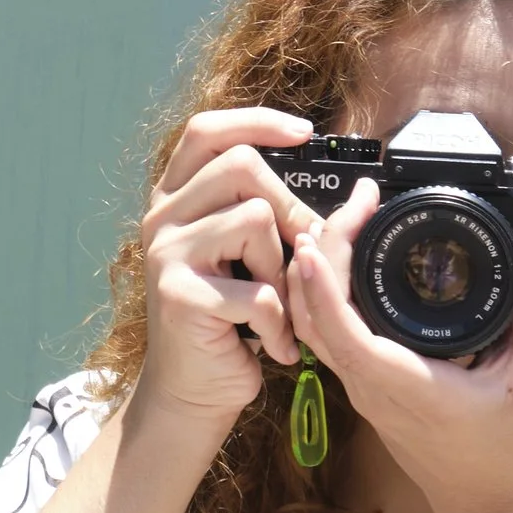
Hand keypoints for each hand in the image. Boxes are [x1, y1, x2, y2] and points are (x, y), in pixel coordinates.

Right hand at [133, 107, 315, 438]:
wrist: (192, 391)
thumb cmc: (228, 322)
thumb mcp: (247, 258)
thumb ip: (271, 215)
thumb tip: (352, 194)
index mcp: (174, 199)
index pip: (207, 131)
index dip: (257, 121)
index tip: (305, 132)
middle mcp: (160, 217)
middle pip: (240, 166)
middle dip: (286, 207)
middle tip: (297, 255)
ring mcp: (165, 254)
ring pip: (254, 221)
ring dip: (282, 270)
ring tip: (275, 308)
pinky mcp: (179, 296)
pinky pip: (258, 289)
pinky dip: (279, 325)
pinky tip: (272, 345)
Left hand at [287, 182, 512, 512]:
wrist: (485, 501)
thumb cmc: (507, 447)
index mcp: (404, 384)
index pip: (342, 332)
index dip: (322, 284)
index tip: (323, 236)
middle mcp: (369, 385)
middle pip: (315, 316)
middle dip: (323, 250)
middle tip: (361, 200)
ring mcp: (358, 388)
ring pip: (311, 326)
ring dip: (317, 271)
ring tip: (349, 218)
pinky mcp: (361, 385)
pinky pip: (325, 335)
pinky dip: (323, 293)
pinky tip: (345, 259)